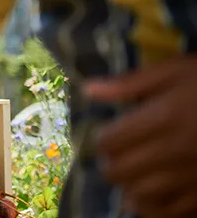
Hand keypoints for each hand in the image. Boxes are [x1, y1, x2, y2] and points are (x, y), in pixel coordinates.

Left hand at [85, 58, 196, 217]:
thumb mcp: (174, 72)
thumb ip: (130, 84)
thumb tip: (89, 90)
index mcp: (163, 119)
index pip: (111, 141)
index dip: (103, 139)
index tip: (110, 134)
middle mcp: (175, 152)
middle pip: (120, 171)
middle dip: (112, 164)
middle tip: (119, 156)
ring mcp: (192, 176)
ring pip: (141, 196)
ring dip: (129, 187)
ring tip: (134, 174)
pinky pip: (171, 212)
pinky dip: (154, 207)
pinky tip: (152, 195)